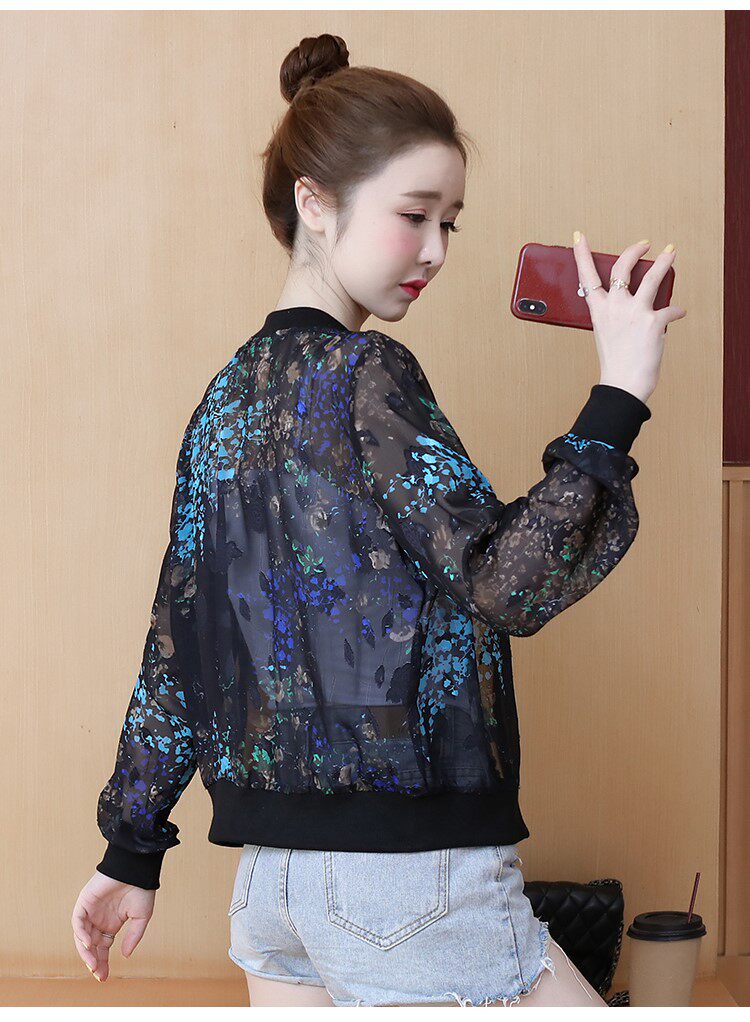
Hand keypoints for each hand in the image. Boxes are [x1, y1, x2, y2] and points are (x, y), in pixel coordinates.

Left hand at [71, 870, 155, 981]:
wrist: (136, 868)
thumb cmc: (142, 889)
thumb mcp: (141, 918)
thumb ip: (133, 936)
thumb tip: (125, 955)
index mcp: (111, 924)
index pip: (102, 948)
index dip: (102, 962)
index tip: (104, 977)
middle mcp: (99, 920)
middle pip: (91, 946)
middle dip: (93, 961)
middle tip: (98, 974)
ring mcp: (90, 911)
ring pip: (81, 937)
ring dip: (86, 952)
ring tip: (93, 963)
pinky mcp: (84, 902)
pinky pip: (78, 922)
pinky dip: (81, 933)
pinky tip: (89, 944)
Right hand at [572, 233, 686, 403]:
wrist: (623, 383)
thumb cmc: (615, 362)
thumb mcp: (606, 332)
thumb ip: (614, 312)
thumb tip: (632, 300)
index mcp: (598, 310)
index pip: (587, 276)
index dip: (582, 254)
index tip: (579, 237)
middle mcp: (614, 306)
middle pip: (623, 267)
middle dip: (634, 250)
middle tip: (645, 244)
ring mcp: (634, 312)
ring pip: (652, 277)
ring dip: (664, 262)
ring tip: (670, 253)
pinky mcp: (653, 321)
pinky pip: (670, 309)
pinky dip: (676, 311)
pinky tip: (678, 313)